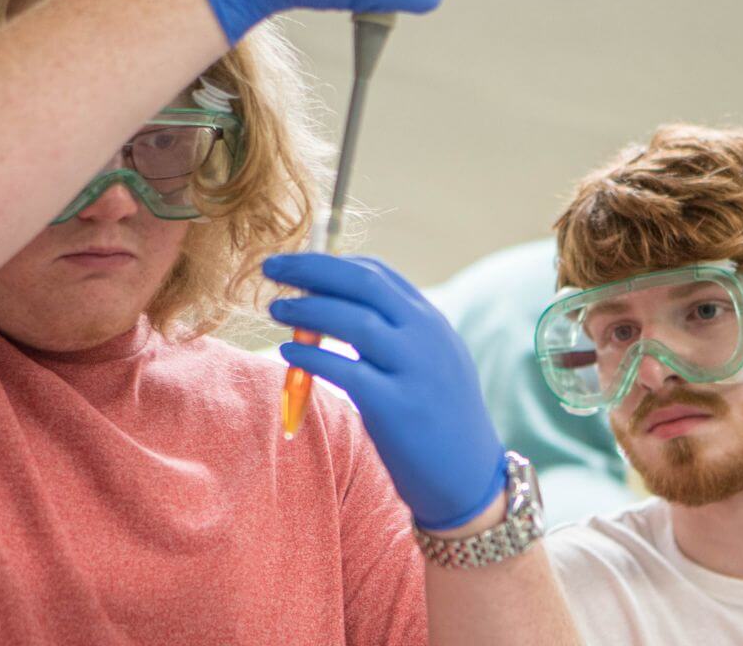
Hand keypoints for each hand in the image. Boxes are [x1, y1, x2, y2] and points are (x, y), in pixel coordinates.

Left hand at [264, 253, 505, 530]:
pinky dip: (311, 357)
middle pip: (362, 283)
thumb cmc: (438, 420)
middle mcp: (426, 336)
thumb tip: (332, 307)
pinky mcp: (397, 406)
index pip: (377, 273)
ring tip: (275, 308)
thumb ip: (393, 334)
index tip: (296, 265)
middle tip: (271, 266)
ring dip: (306, 309)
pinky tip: (287, 354)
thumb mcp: (428, 362)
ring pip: (353, 320)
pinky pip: (345, 370)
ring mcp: (414, 369)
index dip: (330, 262)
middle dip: (311, 268)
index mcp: (430, 321)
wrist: (470, 480)